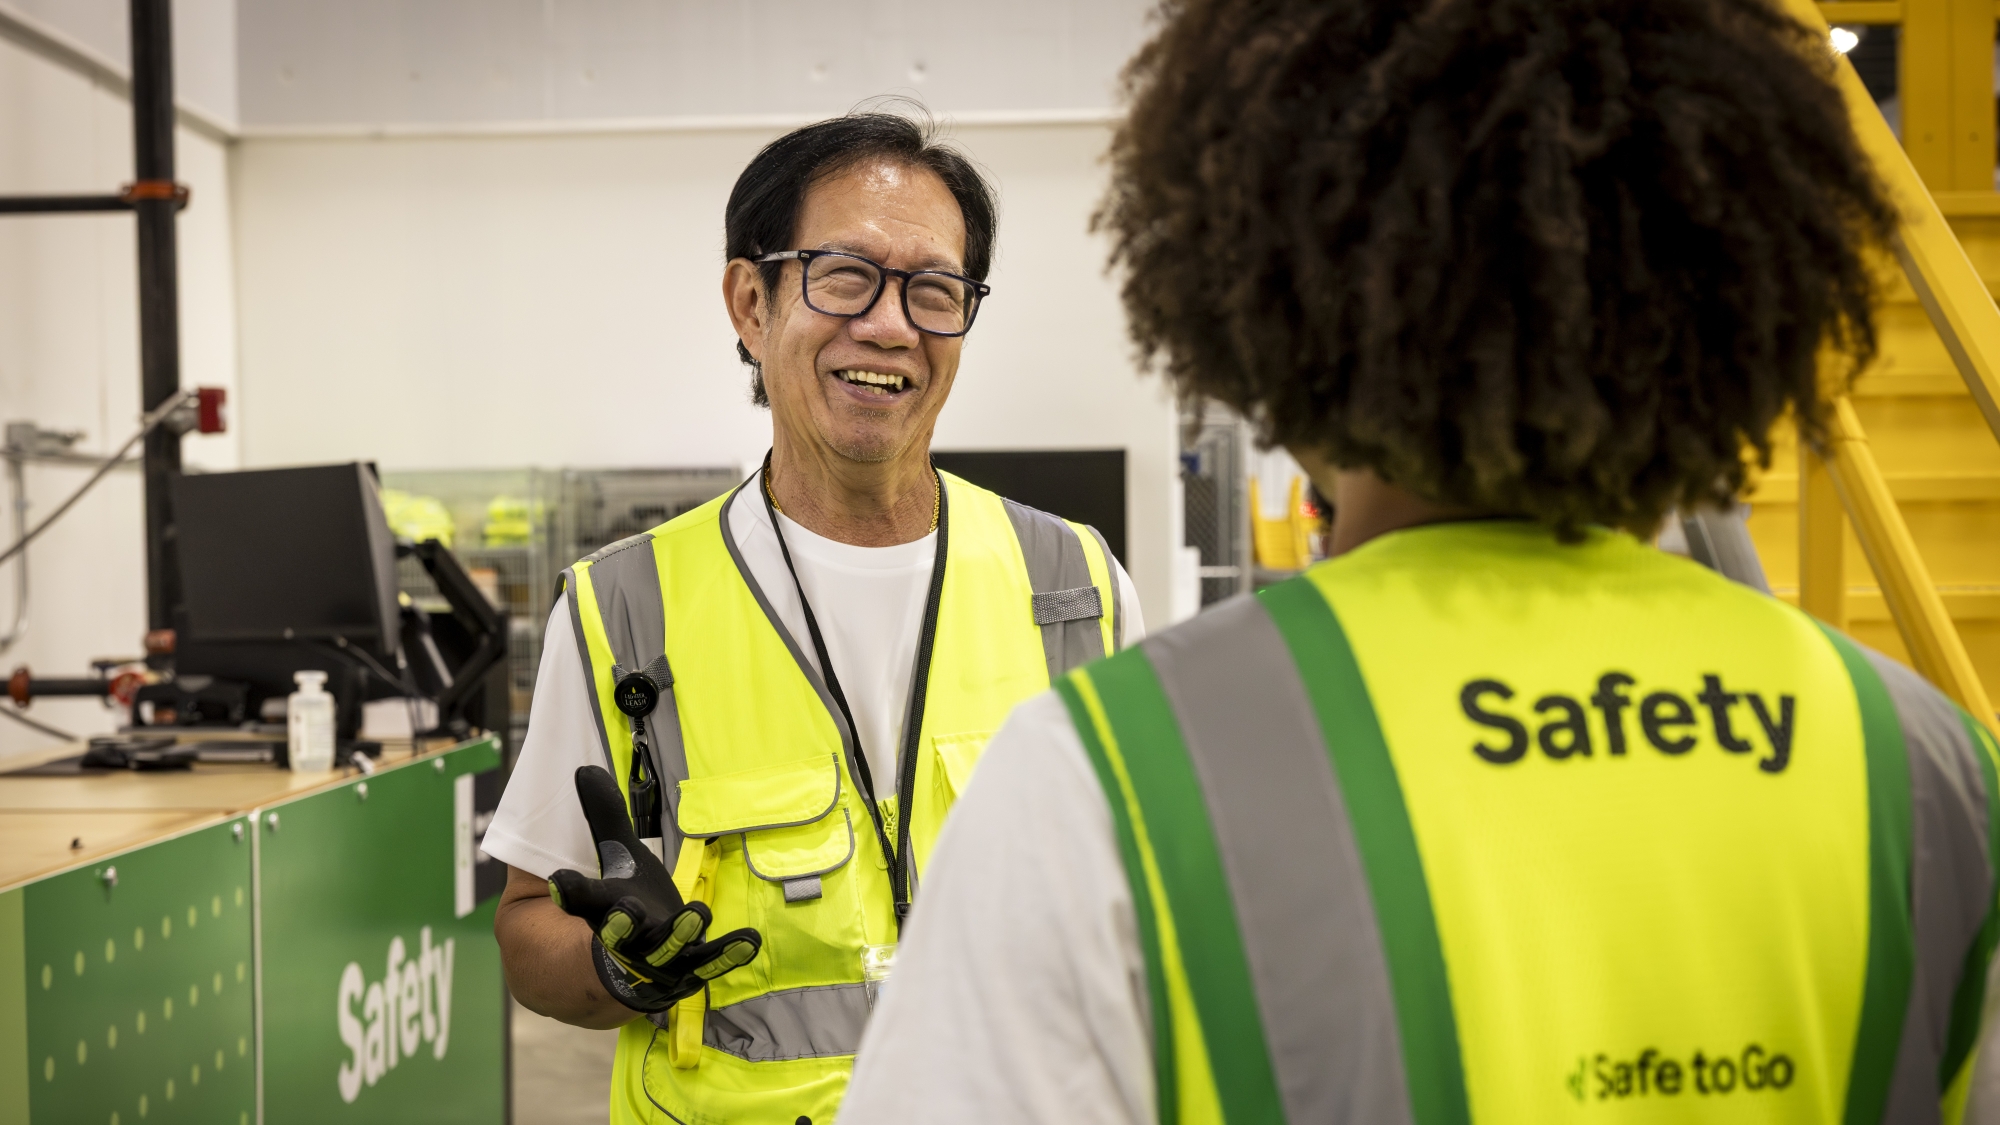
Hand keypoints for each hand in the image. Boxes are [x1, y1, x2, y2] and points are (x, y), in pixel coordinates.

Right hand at [548, 766, 760, 1011]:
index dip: (570, 891)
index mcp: (601, 910)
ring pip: (665, 952)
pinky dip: (728, 954)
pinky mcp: (688, 969)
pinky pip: (708, 964)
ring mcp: (656, 959)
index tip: (559, 883)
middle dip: (621, 927)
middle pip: (618, 936)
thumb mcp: (617, 856)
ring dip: (680, 935)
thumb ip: (605, 817)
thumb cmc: (624, 900)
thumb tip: (585, 770)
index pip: (581, 899)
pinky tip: (750, 940)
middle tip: (627, 911)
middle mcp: (624, 941)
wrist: (630, 965)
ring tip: (695, 914)